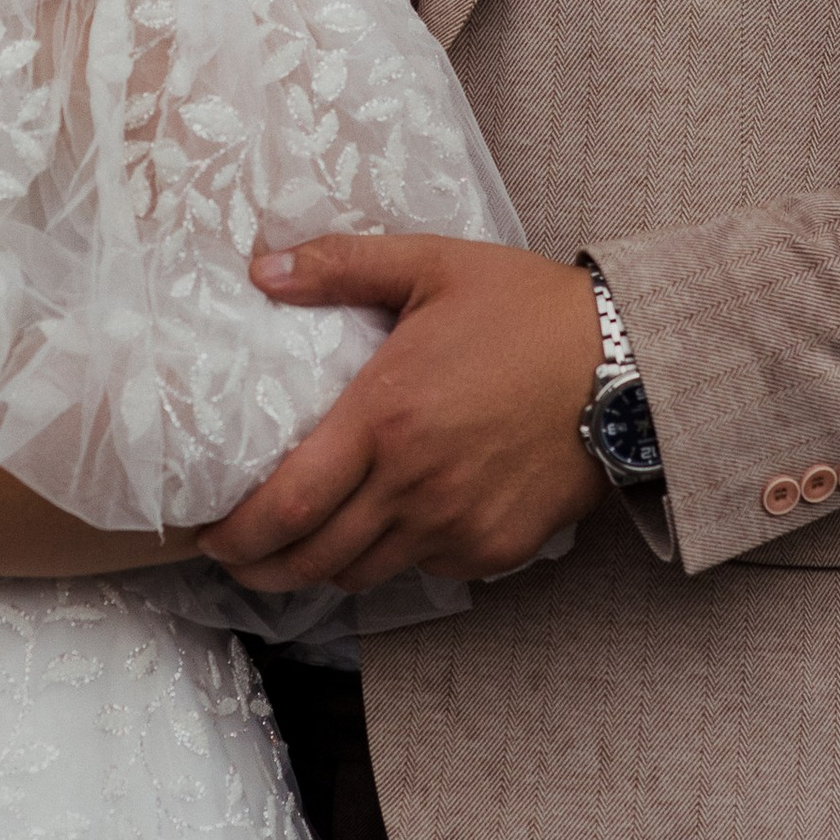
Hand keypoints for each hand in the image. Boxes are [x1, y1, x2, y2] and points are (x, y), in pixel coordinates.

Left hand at [200, 239, 606, 595]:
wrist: (629, 365)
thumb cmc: (528, 309)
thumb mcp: (432, 265)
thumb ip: (341, 267)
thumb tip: (260, 269)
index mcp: (385, 418)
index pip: (288, 504)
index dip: (238, 534)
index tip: (209, 537)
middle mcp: (415, 485)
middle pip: (315, 557)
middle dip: (263, 567)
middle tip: (238, 558)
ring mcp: (457, 526)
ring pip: (365, 573)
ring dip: (325, 566)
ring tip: (304, 546)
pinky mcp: (495, 549)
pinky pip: (426, 570)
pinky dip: (399, 556)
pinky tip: (394, 524)